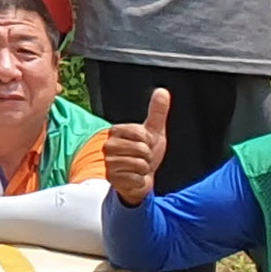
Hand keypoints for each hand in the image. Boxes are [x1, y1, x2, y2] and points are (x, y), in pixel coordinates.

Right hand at [104, 87, 171, 203]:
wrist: (140, 177)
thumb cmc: (145, 154)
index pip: (141, 133)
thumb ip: (157, 111)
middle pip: (141, 149)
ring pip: (139, 164)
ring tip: (138, 167)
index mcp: (115, 131)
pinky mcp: (112, 179)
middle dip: (148, 156)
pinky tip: (134, 177)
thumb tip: (162, 92)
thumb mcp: (154, 131)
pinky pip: (136, 178)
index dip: (149, 140)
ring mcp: (109, 162)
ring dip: (145, 169)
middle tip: (143, 157)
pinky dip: (140, 180)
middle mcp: (108, 146)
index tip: (145, 143)